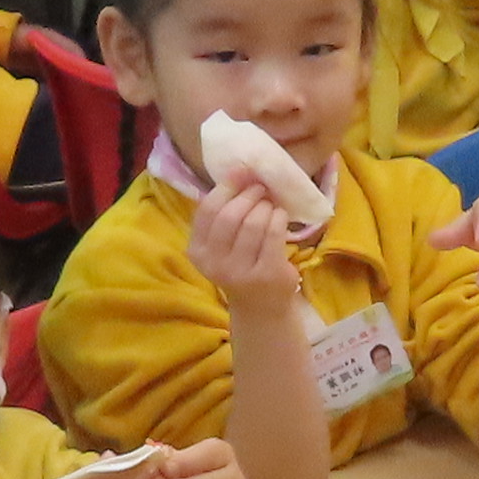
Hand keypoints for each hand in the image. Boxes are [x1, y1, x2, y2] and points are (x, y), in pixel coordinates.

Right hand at [185, 172, 301, 303]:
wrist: (262, 307)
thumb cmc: (242, 266)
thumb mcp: (222, 245)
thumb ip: (223, 213)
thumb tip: (240, 170)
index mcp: (197, 251)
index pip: (207, 210)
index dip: (226, 186)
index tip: (242, 171)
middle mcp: (214, 264)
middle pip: (230, 214)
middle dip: (248, 195)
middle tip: (261, 188)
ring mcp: (240, 271)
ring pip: (253, 222)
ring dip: (266, 206)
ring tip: (270, 206)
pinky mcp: (266, 274)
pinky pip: (273, 233)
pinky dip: (278, 218)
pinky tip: (280, 217)